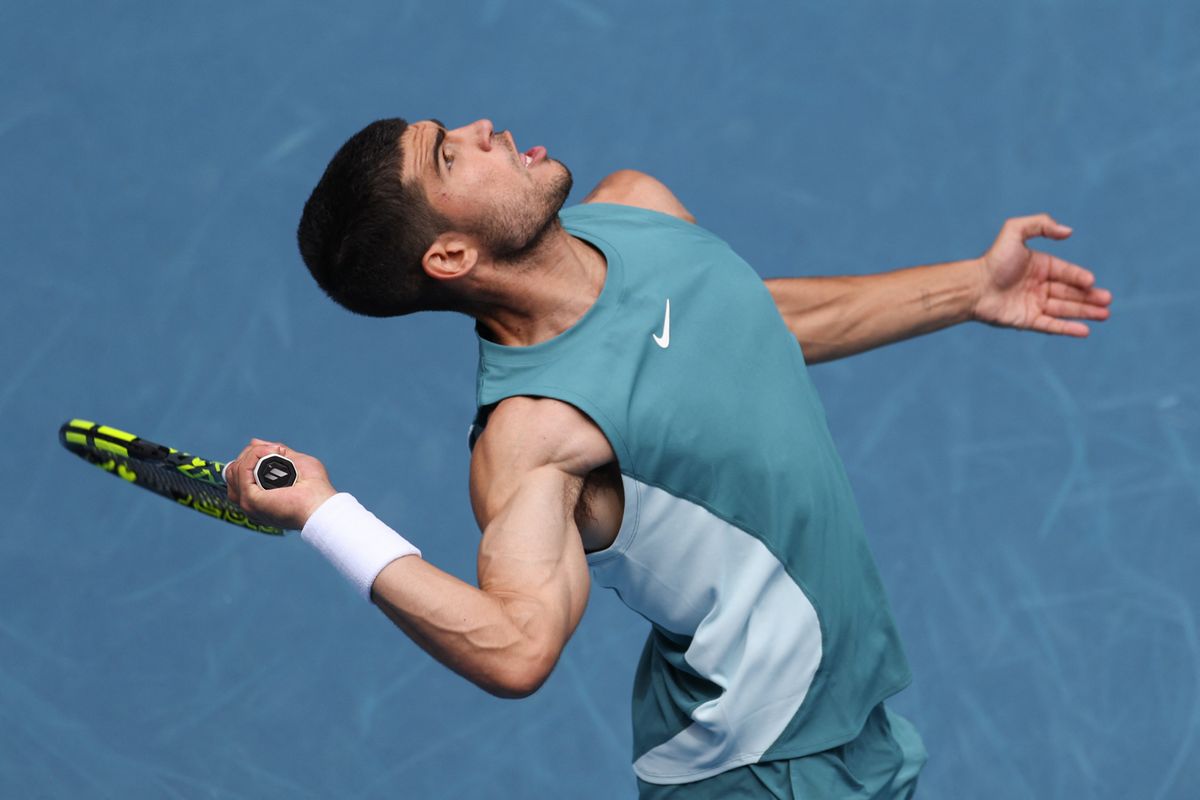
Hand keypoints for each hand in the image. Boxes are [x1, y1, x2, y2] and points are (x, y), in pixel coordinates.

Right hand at [225, 438, 337, 530]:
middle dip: (251, 453)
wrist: (321, 503)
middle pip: (232, 471)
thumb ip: (276, 452)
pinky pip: (241, 470)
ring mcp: (248, 502)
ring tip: (276, 452)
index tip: (272, 450)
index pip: (237, 475)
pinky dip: (254, 456)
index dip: (250, 458)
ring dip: (254, 453)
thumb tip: (255, 442)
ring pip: (235, 469)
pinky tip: (272, 453)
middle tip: (276, 450)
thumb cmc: (315, 487)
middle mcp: (250, 502)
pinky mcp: (250, 500)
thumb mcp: (295, 462)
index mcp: (259, 497)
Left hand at [973, 214, 1111, 335]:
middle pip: (1070, 293)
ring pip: (1065, 310)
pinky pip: (1051, 326)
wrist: (972, 287)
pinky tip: (1084, 330)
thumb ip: (1040, 224)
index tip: (1092, 281)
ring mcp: (1033, 304)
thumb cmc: (993, 260)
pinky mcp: (1026, 321)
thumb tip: (1069, 232)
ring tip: (1105, 314)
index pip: (1067, 272)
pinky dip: (1067, 328)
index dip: (1080, 277)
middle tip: (1107, 301)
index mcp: (1040, 266)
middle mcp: (1038, 286)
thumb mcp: (1014, 231)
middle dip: (1090, 297)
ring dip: (1085, 312)